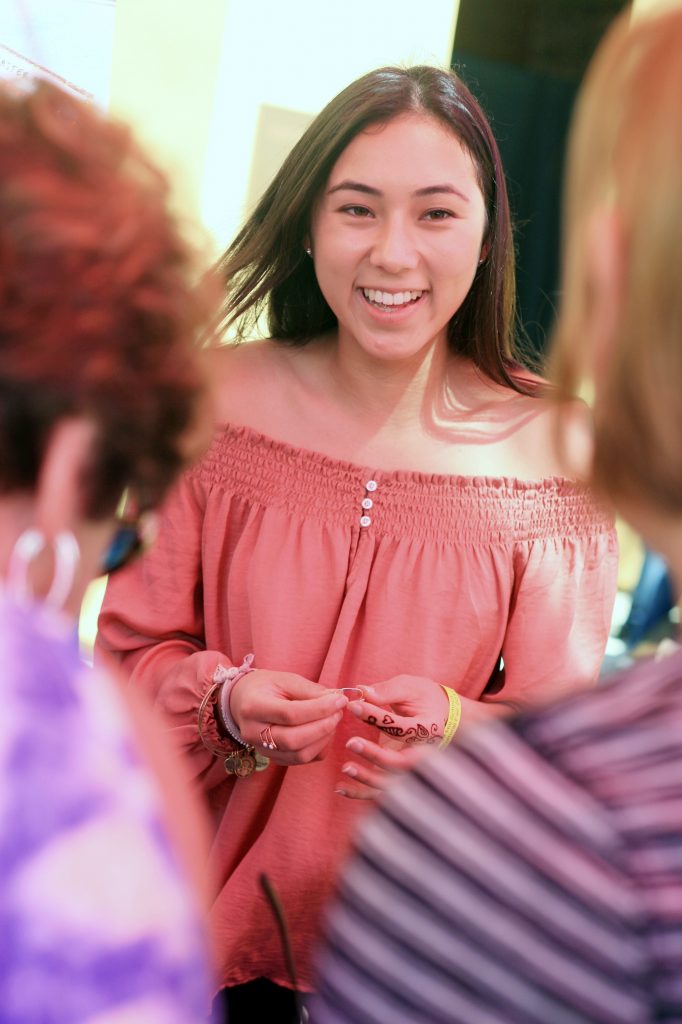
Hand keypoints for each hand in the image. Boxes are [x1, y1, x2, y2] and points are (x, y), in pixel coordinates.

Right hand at [230, 668, 347, 765]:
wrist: (243, 701)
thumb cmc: (266, 687)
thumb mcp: (286, 680)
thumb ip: (310, 690)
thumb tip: (337, 698)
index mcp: (253, 707)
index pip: (290, 714)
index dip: (319, 708)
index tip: (340, 699)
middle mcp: (253, 733)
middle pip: (294, 740)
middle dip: (323, 726)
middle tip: (339, 711)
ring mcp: (262, 750)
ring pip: (299, 755)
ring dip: (324, 738)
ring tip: (333, 719)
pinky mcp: (274, 758)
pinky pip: (302, 760)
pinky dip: (319, 747)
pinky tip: (325, 731)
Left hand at [337, 675, 448, 799]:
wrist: (440, 715)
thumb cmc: (423, 698)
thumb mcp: (409, 688)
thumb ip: (387, 691)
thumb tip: (361, 692)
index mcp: (429, 728)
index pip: (402, 728)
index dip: (376, 717)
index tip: (354, 705)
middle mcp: (424, 753)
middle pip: (401, 763)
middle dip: (375, 755)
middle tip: (351, 742)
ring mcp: (411, 768)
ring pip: (391, 783)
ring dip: (367, 779)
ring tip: (345, 767)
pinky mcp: (397, 775)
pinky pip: (380, 791)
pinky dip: (360, 793)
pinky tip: (341, 788)